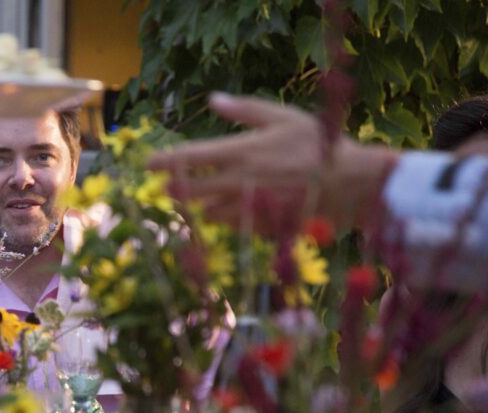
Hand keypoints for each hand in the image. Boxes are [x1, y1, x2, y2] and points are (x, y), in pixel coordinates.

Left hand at [147, 93, 397, 231]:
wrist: (349, 183)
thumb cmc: (317, 143)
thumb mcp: (282, 116)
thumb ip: (244, 110)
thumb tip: (212, 100)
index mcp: (242, 152)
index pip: (191, 158)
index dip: (165, 162)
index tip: (147, 165)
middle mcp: (240, 181)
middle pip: (190, 191)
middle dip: (174, 190)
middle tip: (165, 188)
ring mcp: (248, 207)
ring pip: (208, 212)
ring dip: (199, 208)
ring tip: (196, 201)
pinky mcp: (259, 226)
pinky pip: (231, 227)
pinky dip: (224, 221)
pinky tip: (227, 213)